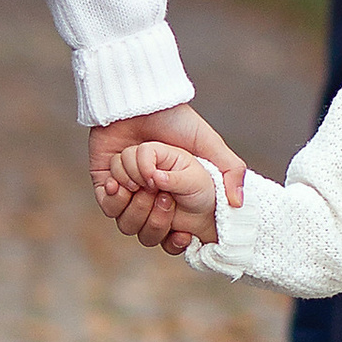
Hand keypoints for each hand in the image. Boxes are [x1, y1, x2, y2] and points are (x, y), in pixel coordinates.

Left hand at [87, 103, 246, 254]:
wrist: (138, 101)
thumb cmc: (175, 120)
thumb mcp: (209, 143)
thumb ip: (230, 170)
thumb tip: (237, 204)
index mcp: (173, 193)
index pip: (174, 232)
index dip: (176, 240)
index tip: (183, 235)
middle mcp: (150, 196)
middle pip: (148, 233)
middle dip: (156, 221)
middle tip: (163, 197)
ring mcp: (126, 190)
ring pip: (126, 222)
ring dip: (134, 208)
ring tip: (142, 186)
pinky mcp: (104, 181)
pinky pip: (107, 205)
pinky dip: (114, 199)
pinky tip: (119, 183)